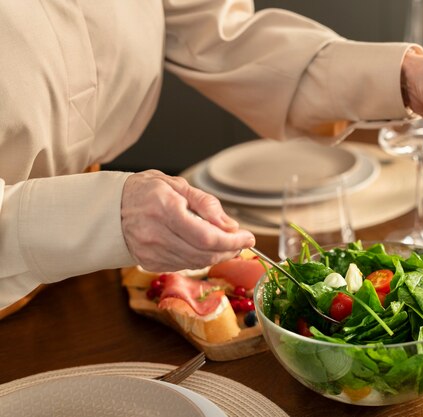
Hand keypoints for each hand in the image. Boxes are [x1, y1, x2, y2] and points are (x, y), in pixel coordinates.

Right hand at [121, 170, 254, 271]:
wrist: (111, 207)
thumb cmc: (147, 191)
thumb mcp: (178, 185)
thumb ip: (206, 204)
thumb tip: (230, 226)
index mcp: (164, 209)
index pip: (207, 236)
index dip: (232, 241)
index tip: (248, 237)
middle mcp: (156, 234)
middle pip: (204, 253)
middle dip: (229, 250)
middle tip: (242, 241)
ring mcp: (150, 252)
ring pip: (196, 263)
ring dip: (218, 256)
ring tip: (228, 244)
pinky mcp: (149, 262)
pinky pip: (183, 265)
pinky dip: (200, 259)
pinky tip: (206, 248)